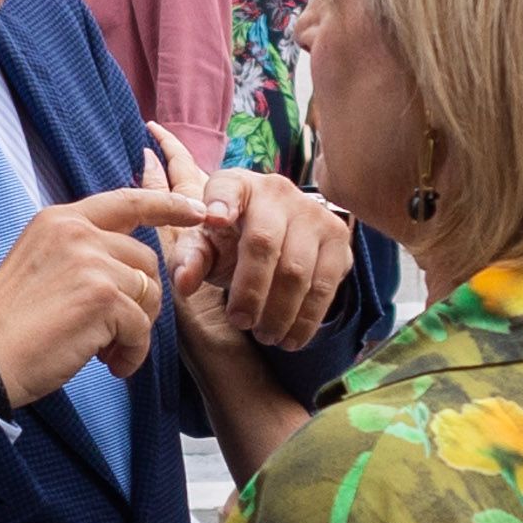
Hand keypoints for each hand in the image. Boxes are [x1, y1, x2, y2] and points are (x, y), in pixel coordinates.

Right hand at [0, 184, 203, 403]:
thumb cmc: (8, 326)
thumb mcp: (40, 267)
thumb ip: (80, 255)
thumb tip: (129, 273)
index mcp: (59, 220)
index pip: (126, 200)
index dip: (167, 204)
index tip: (197, 210)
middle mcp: (76, 231)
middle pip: (145, 258)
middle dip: (141, 300)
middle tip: (113, 334)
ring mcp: (90, 260)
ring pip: (148, 293)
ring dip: (135, 331)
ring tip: (105, 353)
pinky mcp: (102, 295)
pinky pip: (141, 327)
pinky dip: (132, 353)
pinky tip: (108, 366)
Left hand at [146, 123, 350, 350]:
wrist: (279, 238)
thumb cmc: (231, 241)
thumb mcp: (205, 247)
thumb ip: (189, 260)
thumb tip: (184, 283)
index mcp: (237, 185)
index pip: (227, 188)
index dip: (222, 202)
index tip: (215, 220)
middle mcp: (278, 191)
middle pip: (264, 243)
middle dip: (250, 291)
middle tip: (240, 322)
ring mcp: (313, 213)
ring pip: (297, 271)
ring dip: (279, 312)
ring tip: (265, 335)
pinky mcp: (338, 238)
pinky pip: (325, 285)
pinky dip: (307, 318)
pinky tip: (291, 338)